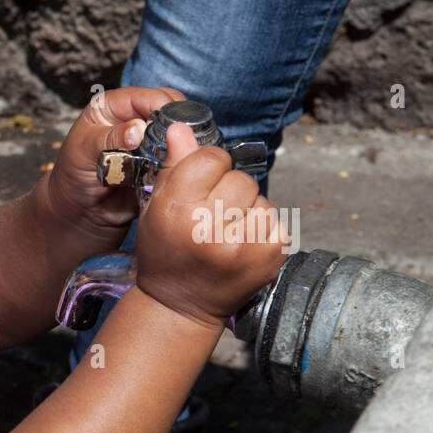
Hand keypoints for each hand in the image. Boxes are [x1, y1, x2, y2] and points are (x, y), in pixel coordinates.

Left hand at [43, 86, 187, 245]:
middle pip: (171, 110)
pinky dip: (180, 161)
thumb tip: (138, 129)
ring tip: (175, 158)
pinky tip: (175, 170)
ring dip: (181, 144)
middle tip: (176, 143)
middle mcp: (135, 118)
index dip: (163, 106)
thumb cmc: (72, 175)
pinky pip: (178, 157)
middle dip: (177, 125)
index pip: (148, 96)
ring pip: (179, 133)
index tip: (170, 124)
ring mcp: (150, 140)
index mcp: (114, 105)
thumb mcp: (84, 151)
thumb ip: (110, 138)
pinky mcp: (159, 162)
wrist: (79, 211)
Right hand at [135, 123, 289, 332]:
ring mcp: (242, 245)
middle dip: (228, 192)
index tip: (199, 190)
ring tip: (225, 235)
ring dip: (247, 212)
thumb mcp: (157, 208)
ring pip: (260, 199)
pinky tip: (241, 247)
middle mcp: (208, 228)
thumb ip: (174, 166)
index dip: (207, 170)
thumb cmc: (166, 254)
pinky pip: (275, 220)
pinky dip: (262, 230)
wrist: (179, 305)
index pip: (212, 158)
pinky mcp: (269, 256)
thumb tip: (182, 126)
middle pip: (240, 178)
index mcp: (177, 210)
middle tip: (211, 218)